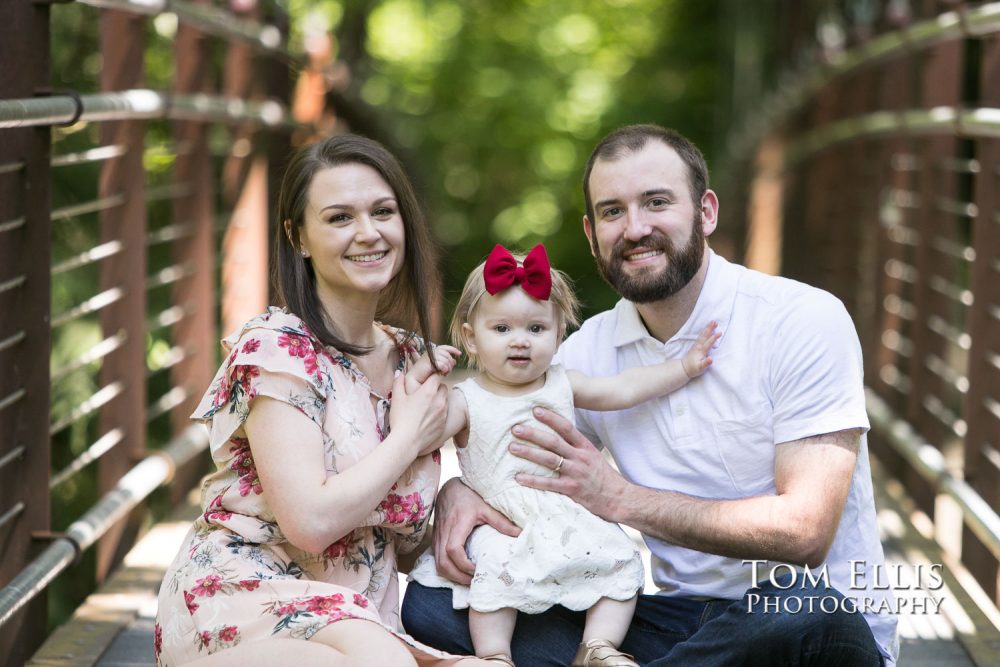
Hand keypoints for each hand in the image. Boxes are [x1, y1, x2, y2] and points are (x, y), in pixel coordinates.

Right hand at [388, 372, 448, 456]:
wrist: (407, 442)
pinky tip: (428, 417)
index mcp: (428, 391)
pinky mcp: (444, 423)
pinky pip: (445, 412)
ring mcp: (443, 412)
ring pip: (445, 399)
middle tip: (425, 393)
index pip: (437, 375)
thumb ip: (398, 383)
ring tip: (426, 406)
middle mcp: (439, 400)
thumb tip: (399, 373)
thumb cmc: (400, 419)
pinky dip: (439, 411)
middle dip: (436, 387)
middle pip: (443, 387)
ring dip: (438, 399)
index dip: (433, 375)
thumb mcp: (397, 399)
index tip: (428, 378)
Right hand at [405, 345, 460, 393]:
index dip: (453, 349)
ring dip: (447, 367)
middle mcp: (431, 352)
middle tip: (447, 371)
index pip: (445, 347)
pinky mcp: (429, 361)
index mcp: (432, 352)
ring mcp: (430, 356)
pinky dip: (444, 368)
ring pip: (445, 359)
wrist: (415, 380)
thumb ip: (445, 363)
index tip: (460, 354)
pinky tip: (442, 372)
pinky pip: (442, 363)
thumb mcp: (437, 368)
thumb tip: (454, 361)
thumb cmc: (425, 375)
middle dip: (450, 363)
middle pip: (447, 354)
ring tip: (444, 373)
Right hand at [432, 478, 519, 584]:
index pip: (453, 550)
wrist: (449, 488)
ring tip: (468, 578)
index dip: (463, 564)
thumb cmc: (468, 495)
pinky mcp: (436, 539)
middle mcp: (444, 532)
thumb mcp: (486, 506)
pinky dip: (447, 569)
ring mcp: (438, 537)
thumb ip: (501, 521)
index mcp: (457, 524)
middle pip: (443, 563)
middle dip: (457, 576)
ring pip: (438, 564)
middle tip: (474, 580)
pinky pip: (437, 559)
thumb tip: (520, 533)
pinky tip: (459, 570)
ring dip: (451, 575)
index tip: (477, 569)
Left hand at [509, 407, 629, 520]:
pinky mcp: (572, 490)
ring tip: (512, 447)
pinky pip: (549, 484)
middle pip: (553, 442)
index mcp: (585, 447)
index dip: (551, 418)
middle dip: (533, 434)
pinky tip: (519, 477)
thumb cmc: (602, 477)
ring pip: (549, 460)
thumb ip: (576, 446)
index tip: (535, 410)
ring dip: (529, 453)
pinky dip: (533, 480)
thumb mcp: (593, 456)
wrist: (618, 498)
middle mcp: (580, 457)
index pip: (567, 428)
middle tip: (515, 428)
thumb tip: (556, 434)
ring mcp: (576, 473)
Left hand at [682, 320, 720, 378]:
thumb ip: (706, 363)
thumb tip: (711, 359)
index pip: (708, 343)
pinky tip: (706, 328)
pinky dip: (704, 331)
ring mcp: (697, 345)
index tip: (720, 332)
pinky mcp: (696, 345)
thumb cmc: (693, 369)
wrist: (684, 368)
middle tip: (715, 321)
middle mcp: (698, 346)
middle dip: (710, 328)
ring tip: (712, 322)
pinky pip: (701, 336)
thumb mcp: (700, 368)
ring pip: (703, 335)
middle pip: (705, 336)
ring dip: (707, 328)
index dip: (714, 338)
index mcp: (701, 351)